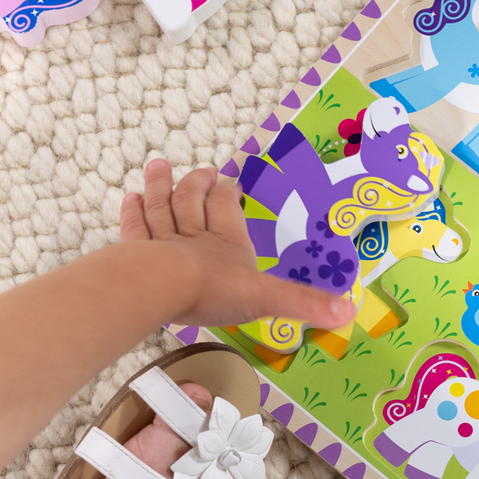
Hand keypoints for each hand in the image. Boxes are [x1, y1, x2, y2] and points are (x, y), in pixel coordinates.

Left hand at [121, 160, 357, 330]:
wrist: (160, 287)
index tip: (230, 181)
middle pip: (193, 200)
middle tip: (201, 170)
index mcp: (228, 241)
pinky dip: (132, 213)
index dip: (230, 193)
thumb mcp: (267, 298)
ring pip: (161, 207)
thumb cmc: (215, 289)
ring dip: (160, 186)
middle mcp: (194, 235)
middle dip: (197, 183)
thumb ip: (304, 303)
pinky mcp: (134, 252)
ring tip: (158, 166)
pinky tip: (129, 199)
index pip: (228, 207)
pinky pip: (134, 227)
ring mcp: (161, 241)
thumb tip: (349, 311)